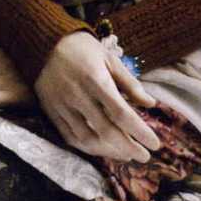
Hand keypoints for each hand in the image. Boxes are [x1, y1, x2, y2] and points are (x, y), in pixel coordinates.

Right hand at [33, 32, 160, 162]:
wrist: (45, 43)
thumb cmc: (84, 50)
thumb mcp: (110, 59)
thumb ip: (130, 83)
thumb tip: (151, 104)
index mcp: (95, 79)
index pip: (121, 113)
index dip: (139, 131)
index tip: (155, 144)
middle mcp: (77, 95)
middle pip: (106, 130)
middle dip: (128, 147)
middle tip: (144, 157)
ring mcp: (61, 105)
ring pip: (87, 139)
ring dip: (109, 151)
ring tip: (126, 154)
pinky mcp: (51, 111)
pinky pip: (69, 137)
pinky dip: (88, 147)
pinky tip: (102, 149)